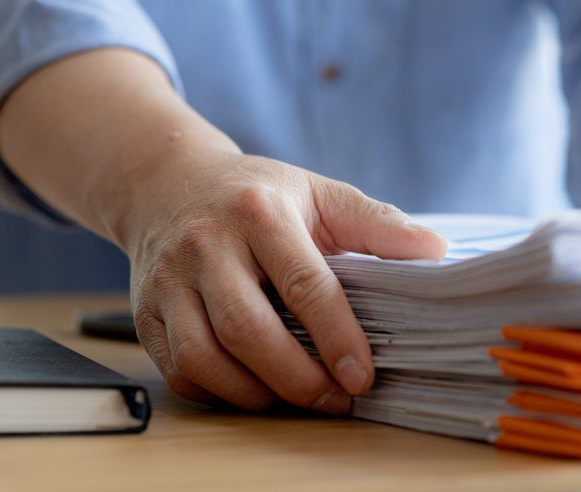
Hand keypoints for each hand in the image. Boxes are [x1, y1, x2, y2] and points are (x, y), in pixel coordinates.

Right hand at [0, 48, 446, 414]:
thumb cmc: (257, 194)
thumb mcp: (320, 193)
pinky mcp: (145, 311)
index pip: (303, 283)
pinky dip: (218, 392)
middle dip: (297, 378)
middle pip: (247, 329)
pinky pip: (178, 369)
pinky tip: (254, 389)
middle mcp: (206, 244)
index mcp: (259, 211)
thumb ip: (378, 223)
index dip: (337, 336)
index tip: (363, 376)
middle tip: (336, 399)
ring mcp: (168, 280)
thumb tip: (436, 252)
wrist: (168, 182)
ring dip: (256, 394)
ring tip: (298, 398)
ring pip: (204, 357)